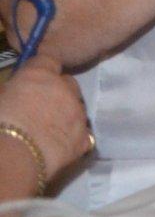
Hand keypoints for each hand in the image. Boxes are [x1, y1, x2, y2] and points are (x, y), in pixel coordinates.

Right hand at [0, 56, 93, 186]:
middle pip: (68, 83)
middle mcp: (64, 88)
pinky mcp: (84, 138)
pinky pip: (82, 134)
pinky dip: (73, 138)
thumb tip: (17, 93)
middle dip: (58, 92)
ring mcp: (78, 113)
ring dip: (67, 114)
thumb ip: (13, 90)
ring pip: (77, 108)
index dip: (42, 71)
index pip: (48, 61)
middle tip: (41, 108)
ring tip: (49, 130)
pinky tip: (59, 146)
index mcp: (40, 74)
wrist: (12, 156)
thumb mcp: (0, 96)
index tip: (33, 81)